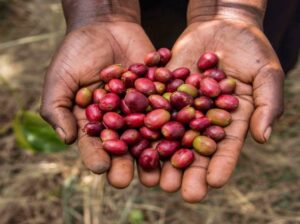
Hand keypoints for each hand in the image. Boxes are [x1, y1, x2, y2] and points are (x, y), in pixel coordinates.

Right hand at [40, 20, 159, 187]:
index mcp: (95, 123)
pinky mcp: (160, 93)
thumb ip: (58, 108)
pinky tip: (182, 130)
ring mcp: (142, 108)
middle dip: (128, 162)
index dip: (96, 156)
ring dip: (156, 148)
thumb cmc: (76, 53)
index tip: (101, 168)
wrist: (104, 27)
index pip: (94, 145)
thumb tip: (65, 139)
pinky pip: (168, 105)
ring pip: (149, 132)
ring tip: (162, 164)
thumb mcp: (60, 79)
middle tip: (132, 179)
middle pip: (125, 146)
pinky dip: (175, 116)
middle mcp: (121, 121)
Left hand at [160, 19, 283, 201]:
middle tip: (177, 190)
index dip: (220, 165)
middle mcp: (202, 119)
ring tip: (152, 176)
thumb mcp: (266, 74)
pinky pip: (153, 109)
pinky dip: (143, 124)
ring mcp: (181, 107)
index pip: (225, 148)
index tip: (213, 184)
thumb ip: (267, 105)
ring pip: (169, 135)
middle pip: (194, 149)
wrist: (222, 26)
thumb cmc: (252, 50)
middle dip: (186, 169)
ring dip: (160, 155)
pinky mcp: (163, 92)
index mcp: (229, 121)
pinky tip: (134, 141)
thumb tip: (263, 137)